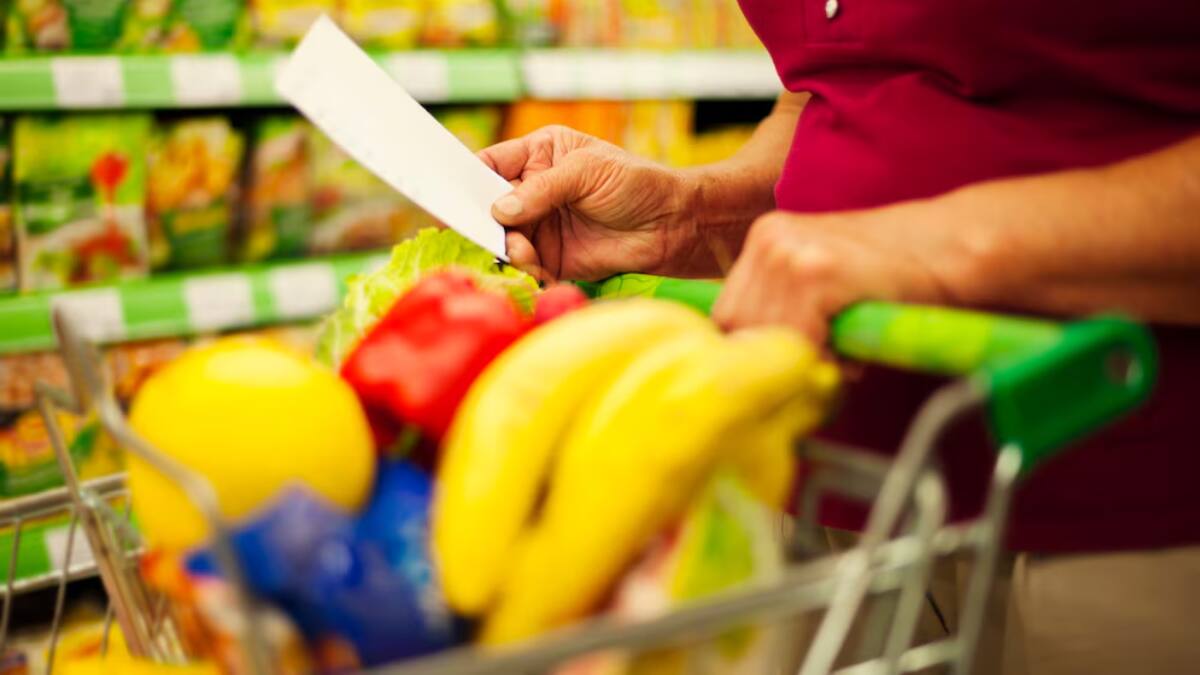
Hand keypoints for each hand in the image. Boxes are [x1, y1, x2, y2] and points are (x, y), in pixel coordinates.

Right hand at [480, 126, 691, 281]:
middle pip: (489, 207)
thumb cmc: (635, 183)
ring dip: (509, 249)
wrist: (673, 225)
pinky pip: (525, 268)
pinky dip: (526, 272)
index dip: (467, 178)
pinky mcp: (551, 259)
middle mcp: (533, 190)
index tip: (449, 195)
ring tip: (526, 253)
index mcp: (538, 154)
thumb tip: (500, 209)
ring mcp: (540, 226)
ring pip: (503, 240)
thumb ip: (542, 189)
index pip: (490, 163)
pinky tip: (538, 271)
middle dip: (484, 221)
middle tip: (486, 232)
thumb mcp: (587, 172)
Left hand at [712, 208, 953, 343]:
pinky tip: (850, 346)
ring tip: (839, 351)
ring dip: (802, 355)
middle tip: (820, 359)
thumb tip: (748, 368)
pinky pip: (798, 337)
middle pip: (737, 327)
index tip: (785, 362)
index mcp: (764, 238)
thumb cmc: (888, 277)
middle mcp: (768, 239)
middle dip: (774, 354)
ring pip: (767, 335)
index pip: (726, 314)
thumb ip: (783, 311)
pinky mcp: (816, 271)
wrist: (947, 249)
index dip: (753, 347)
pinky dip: (823, 354)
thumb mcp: (821, 281)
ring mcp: (789, 252)